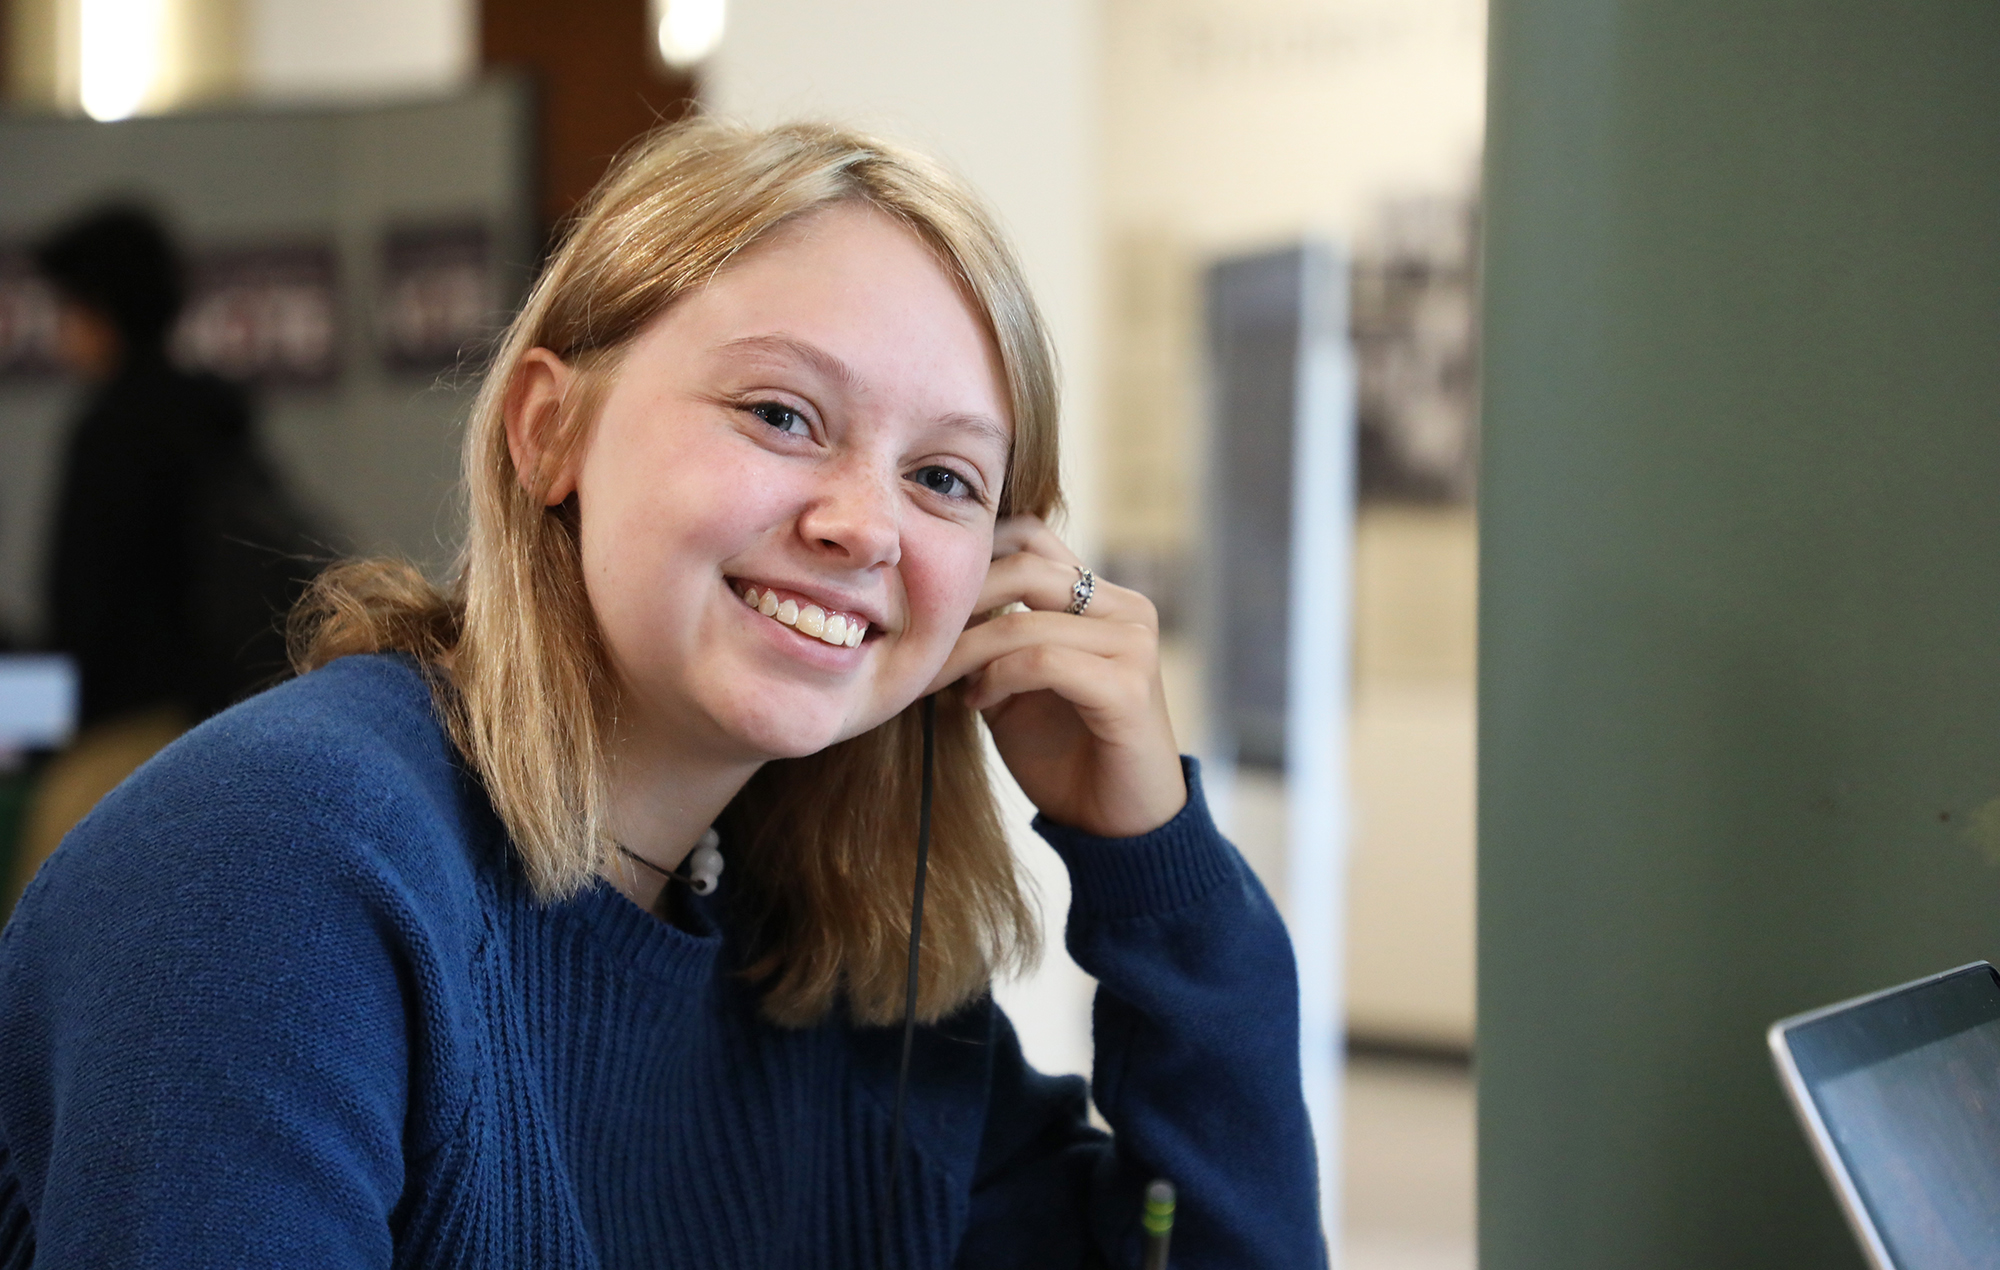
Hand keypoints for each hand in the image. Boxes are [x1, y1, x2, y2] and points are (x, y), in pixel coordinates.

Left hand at [927, 516, 1186, 837]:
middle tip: (914, 640)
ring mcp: (1134, 645)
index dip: (974, 554)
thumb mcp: (1015, 686)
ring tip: (939, 682)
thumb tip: (930, 604)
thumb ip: (990, 640)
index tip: (926, 598)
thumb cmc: (1065, 755)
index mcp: (1103, 599)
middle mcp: (1126, 610)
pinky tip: (975, 702)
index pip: (1033, 536)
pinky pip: (1044, 661)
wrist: (1115, 828)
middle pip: (1026, 566)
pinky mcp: (1130, 687)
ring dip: (967, 650)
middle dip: (959, 602)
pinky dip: (997, 678)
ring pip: (1026, 621)